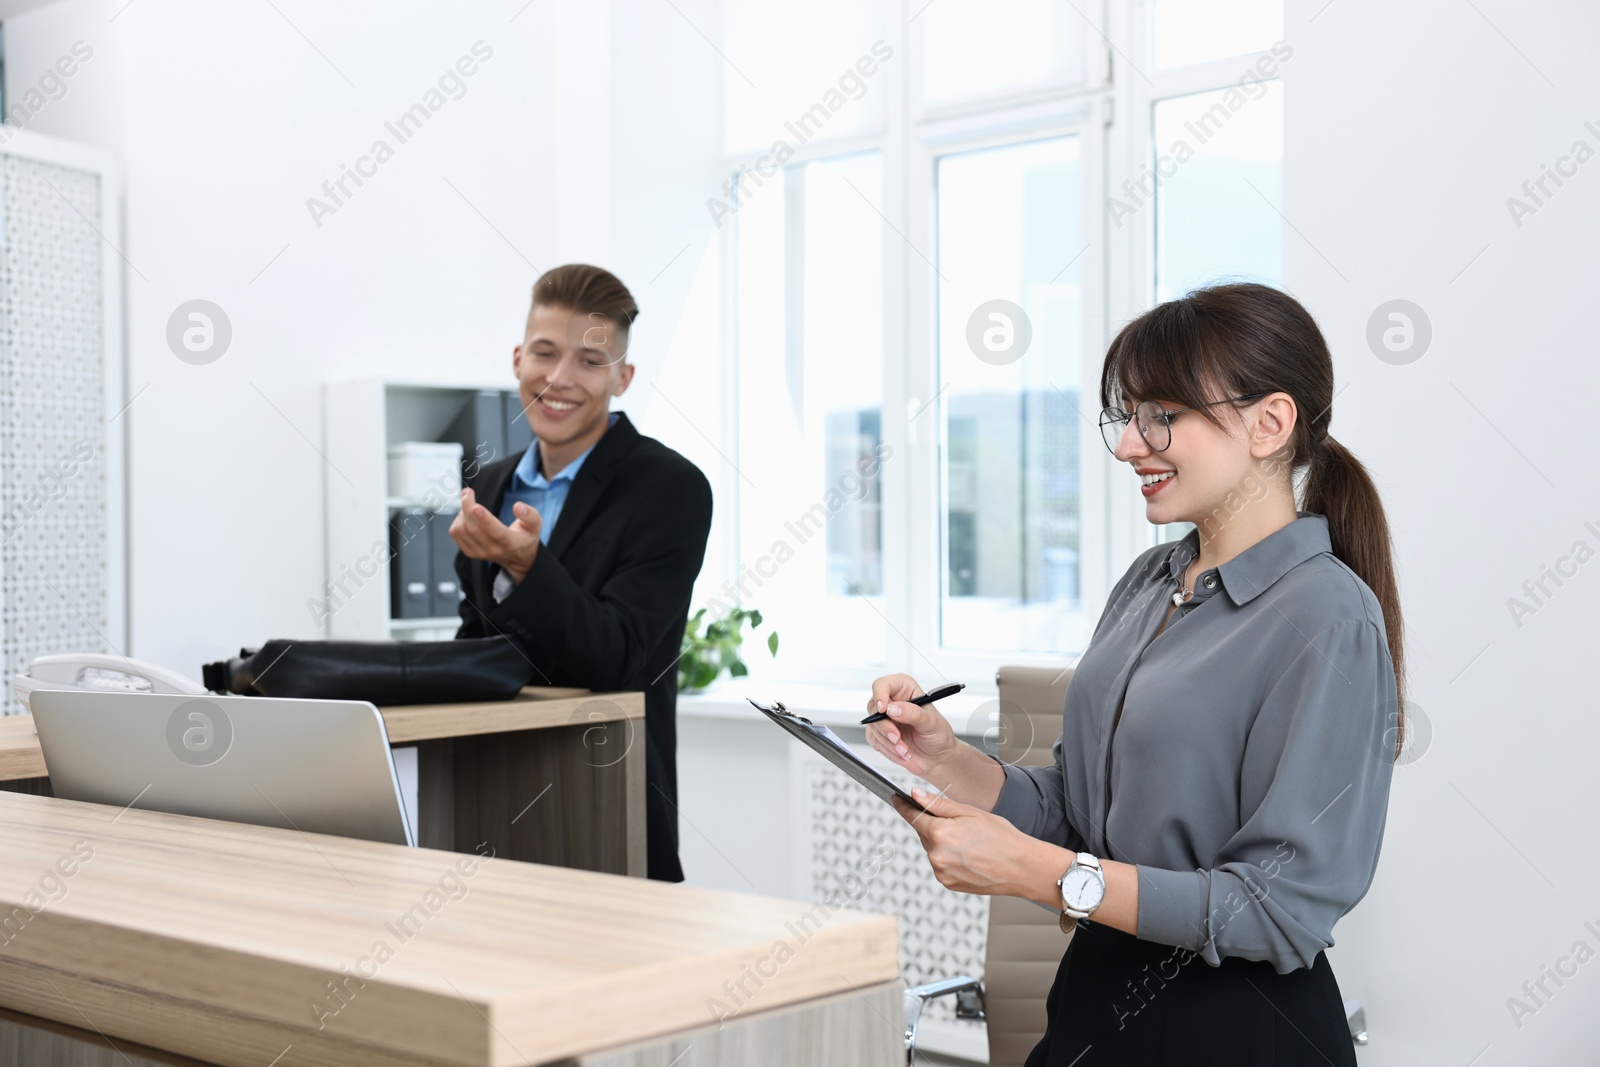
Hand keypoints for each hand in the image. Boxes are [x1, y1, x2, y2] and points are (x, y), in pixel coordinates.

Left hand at [449, 488, 542, 583]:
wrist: (518, 557)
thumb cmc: (526, 536)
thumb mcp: (535, 525)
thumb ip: (530, 515)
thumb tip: (518, 506)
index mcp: (510, 543)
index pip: (495, 532)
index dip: (485, 519)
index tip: (476, 506)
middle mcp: (493, 550)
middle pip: (473, 528)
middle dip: (467, 506)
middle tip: (468, 492)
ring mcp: (479, 552)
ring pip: (462, 530)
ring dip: (462, 512)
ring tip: (470, 505)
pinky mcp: (470, 552)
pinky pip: (456, 533)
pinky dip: (458, 520)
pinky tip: (467, 515)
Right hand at [865, 673, 960, 781]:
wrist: (936, 757)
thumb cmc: (938, 735)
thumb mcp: (931, 722)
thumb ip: (913, 713)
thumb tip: (893, 708)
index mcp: (905, 689)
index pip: (884, 684)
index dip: (880, 694)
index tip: (883, 709)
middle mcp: (892, 701)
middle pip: (874, 706)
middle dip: (885, 726)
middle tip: (897, 737)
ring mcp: (884, 718)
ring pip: (872, 725)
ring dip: (888, 741)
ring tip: (904, 749)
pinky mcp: (880, 733)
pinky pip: (874, 739)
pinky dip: (887, 748)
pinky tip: (900, 751)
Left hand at [891, 787, 1059, 900]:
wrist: (1022, 867)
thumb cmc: (1002, 838)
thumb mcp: (970, 812)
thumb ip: (938, 804)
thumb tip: (915, 794)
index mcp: (940, 833)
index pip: (913, 816)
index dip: (903, 806)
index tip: (896, 799)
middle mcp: (936, 855)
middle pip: (925, 833)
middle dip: (935, 826)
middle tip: (960, 825)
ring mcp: (942, 872)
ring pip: (933, 850)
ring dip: (943, 843)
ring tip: (970, 843)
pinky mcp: (948, 883)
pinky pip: (941, 865)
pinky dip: (949, 858)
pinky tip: (969, 856)